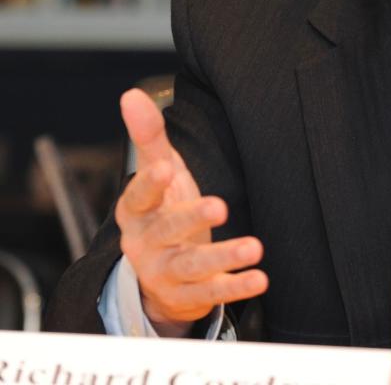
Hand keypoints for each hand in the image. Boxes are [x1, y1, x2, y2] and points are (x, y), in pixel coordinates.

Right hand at [114, 88, 267, 335]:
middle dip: (191, 218)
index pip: (138, 196)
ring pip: (192, 266)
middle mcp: (145, 243)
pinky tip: (260, 278)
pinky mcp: (187, 296)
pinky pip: (212, 293)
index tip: (165, 168)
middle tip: (219, 206)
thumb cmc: (162, 209)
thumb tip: (130, 94)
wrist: (158, 273)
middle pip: (168, 230)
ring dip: (223, 256)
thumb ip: (148, 137)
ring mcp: (165, 272)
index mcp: (136, 211)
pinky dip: (235, 287)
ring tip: (254, 247)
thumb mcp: (158, 173)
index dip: (149, 184)